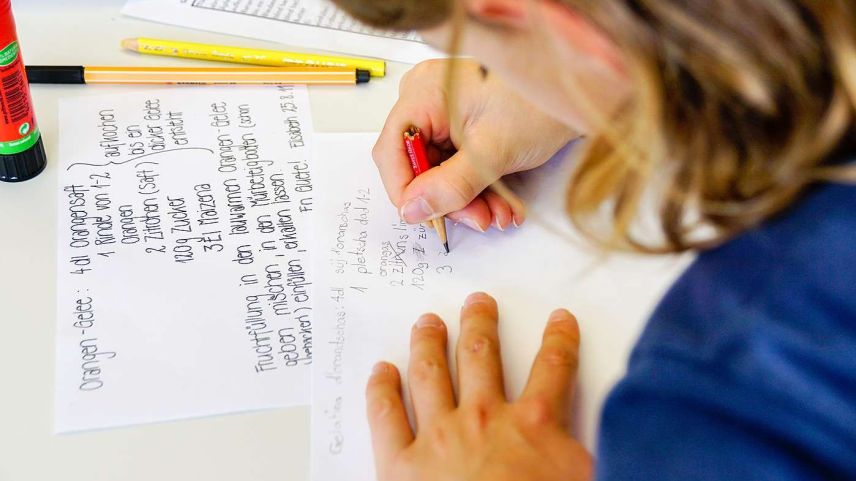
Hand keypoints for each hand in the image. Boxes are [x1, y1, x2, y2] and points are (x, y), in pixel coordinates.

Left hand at [366, 292, 591, 480]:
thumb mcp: (585, 476)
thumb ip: (595, 449)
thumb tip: (619, 431)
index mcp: (534, 425)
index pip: (554, 368)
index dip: (559, 340)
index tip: (559, 320)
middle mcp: (484, 418)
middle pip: (482, 356)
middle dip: (480, 324)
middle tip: (478, 302)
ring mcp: (438, 436)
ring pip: (431, 373)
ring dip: (429, 342)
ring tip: (427, 322)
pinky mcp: (400, 463)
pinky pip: (385, 416)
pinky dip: (381, 390)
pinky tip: (380, 371)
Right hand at [375, 60, 578, 231]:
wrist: (586, 92)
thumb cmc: (541, 103)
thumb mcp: (492, 152)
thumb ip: (449, 185)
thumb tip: (413, 209)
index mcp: (424, 92)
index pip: (392, 150)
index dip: (405, 190)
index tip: (426, 217)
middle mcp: (429, 98)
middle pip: (418, 164)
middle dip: (449, 198)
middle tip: (478, 219)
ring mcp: (448, 111)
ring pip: (441, 169)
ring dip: (468, 199)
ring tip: (499, 214)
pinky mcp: (467, 124)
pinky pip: (459, 163)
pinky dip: (478, 186)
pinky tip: (502, 203)